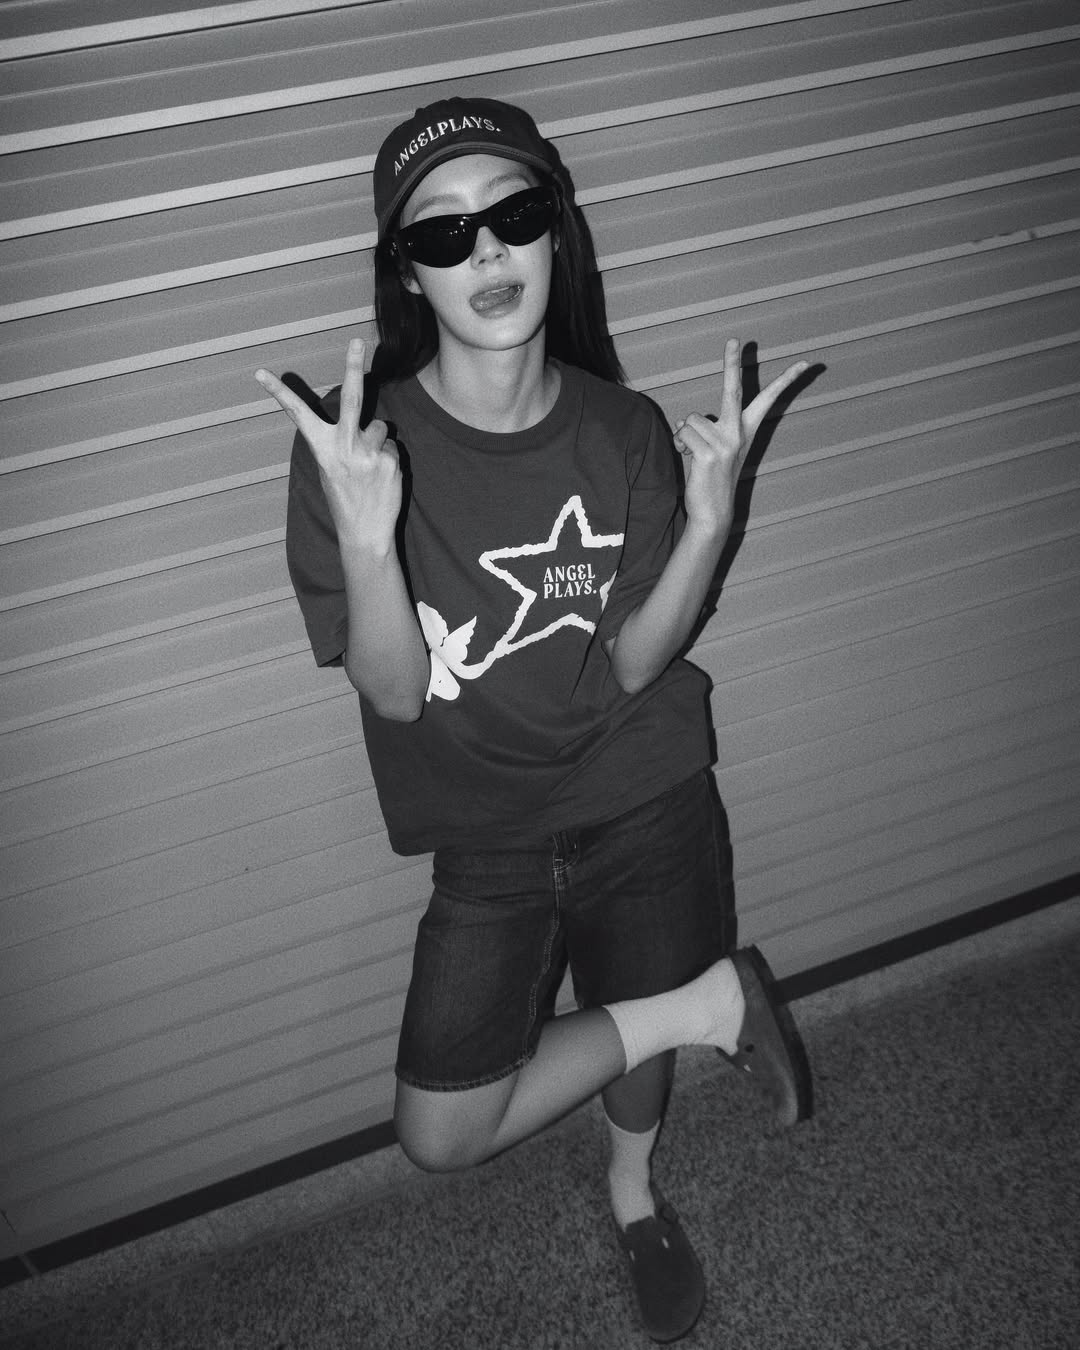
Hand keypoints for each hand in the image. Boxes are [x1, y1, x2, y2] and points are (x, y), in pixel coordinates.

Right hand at [255, 337, 401, 554]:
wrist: (364, 533)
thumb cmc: (345, 498)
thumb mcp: (330, 469)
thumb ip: (341, 441)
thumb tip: (363, 420)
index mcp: (322, 448)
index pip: (298, 415)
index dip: (279, 394)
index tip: (260, 373)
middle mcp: (344, 447)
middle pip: (353, 399)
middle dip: (353, 366)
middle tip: (357, 340)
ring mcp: (369, 453)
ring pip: (380, 427)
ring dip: (378, 442)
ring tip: (371, 468)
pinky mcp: (390, 461)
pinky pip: (393, 445)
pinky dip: (389, 457)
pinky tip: (382, 477)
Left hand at [674, 338, 808, 534]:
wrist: (713, 512)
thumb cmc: (712, 479)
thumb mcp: (715, 450)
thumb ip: (705, 430)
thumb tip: (682, 420)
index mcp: (746, 430)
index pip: (768, 400)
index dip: (786, 381)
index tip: (804, 363)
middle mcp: (739, 433)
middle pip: (734, 389)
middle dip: (733, 362)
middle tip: (733, 339)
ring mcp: (725, 442)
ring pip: (691, 419)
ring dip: (685, 435)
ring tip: (694, 454)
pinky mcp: (708, 453)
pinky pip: (682, 432)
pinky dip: (678, 443)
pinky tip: (688, 459)